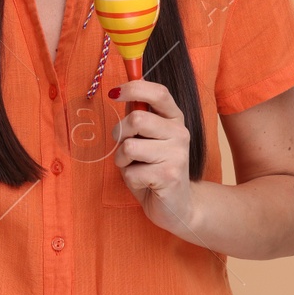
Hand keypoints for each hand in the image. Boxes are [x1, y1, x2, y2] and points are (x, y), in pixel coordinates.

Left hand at [111, 78, 195, 233]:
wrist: (177, 206)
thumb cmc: (155, 169)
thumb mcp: (146, 139)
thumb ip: (139, 116)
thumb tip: (122, 91)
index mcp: (174, 119)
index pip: (159, 93)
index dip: (134, 88)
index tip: (114, 93)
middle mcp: (180, 132)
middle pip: (137, 119)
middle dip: (120, 134)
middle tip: (125, 148)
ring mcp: (177, 154)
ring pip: (130, 146)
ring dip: (122, 160)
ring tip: (134, 167)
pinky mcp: (169, 175)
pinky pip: (132, 172)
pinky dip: (130, 179)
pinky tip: (144, 183)